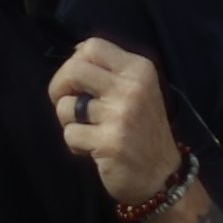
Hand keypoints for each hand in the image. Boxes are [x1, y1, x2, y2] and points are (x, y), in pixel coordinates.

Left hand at [48, 38, 186, 216]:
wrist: (163, 177)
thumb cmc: (143, 131)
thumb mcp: (138, 91)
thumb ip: (110, 72)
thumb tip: (75, 53)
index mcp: (140, 70)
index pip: (92, 46)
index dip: (75, 62)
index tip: (79, 83)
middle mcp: (133, 88)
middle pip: (73, 69)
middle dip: (59, 87)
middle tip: (70, 105)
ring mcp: (122, 115)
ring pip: (66, 105)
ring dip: (69, 121)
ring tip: (89, 131)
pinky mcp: (110, 141)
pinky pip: (70, 133)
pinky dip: (76, 144)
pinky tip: (94, 149)